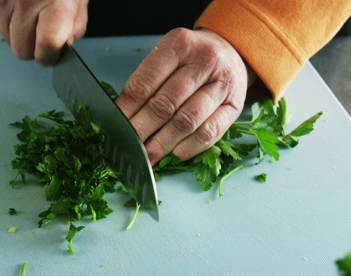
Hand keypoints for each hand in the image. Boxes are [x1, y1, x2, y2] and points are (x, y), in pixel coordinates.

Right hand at [0, 0, 88, 65]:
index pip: (47, 45)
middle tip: (41, 33)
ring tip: (30, 11)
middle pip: (21, 49)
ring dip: (18, 31)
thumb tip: (64, 46)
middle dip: (32, 47)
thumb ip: (74, 24)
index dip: (49, 55)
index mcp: (54, 2)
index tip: (51, 54)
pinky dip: (5, 17)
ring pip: (5, 37)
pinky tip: (17, 2)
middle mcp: (24, 1)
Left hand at [116, 28, 250, 165]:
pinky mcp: (235, 106)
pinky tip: (177, 153)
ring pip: (187, 120)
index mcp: (180, 45)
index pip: (146, 83)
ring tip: (149, 155)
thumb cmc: (191, 58)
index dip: (127, 109)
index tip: (116, 126)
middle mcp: (204, 61)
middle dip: (143, 129)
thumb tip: (123, 116)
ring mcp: (222, 84)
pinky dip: (191, 146)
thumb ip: (148, 81)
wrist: (231, 52)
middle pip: (166, 104)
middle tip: (129, 146)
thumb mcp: (168, 55)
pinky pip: (211, 131)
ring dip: (165, 142)